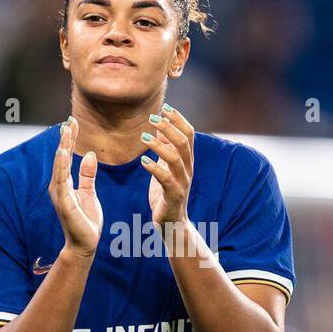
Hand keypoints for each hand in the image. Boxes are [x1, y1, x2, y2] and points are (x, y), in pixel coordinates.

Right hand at [49, 117, 101, 257]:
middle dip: (65, 139)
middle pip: (61, 157)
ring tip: (65, 131)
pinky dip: (61, 166)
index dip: (69, 139)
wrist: (85, 243)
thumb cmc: (86, 220)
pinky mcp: (64, 202)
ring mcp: (60, 194)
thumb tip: (90, 155)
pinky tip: (63, 153)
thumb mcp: (89, 192)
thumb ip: (87, 175)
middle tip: (69, 120)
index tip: (73, 122)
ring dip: (62, 148)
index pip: (66, 156)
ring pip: (60, 166)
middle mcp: (58, 186)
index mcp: (64, 183)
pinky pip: (61, 181)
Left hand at [139, 105, 194, 228]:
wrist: (172, 224)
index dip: (178, 119)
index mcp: (187, 161)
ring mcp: (182, 183)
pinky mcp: (174, 196)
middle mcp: (188, 169)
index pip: (189, 134)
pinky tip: (143, 161)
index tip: (165, 107)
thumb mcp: (166, 169)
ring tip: (144, 137)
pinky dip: (155, 168)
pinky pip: (166, 180)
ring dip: (160, 146)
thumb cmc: (167, 194)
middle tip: (153, 118)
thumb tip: (160, 130)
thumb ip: (165, 150)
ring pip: (176, 159)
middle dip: (169, 127)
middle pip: (183, 142)